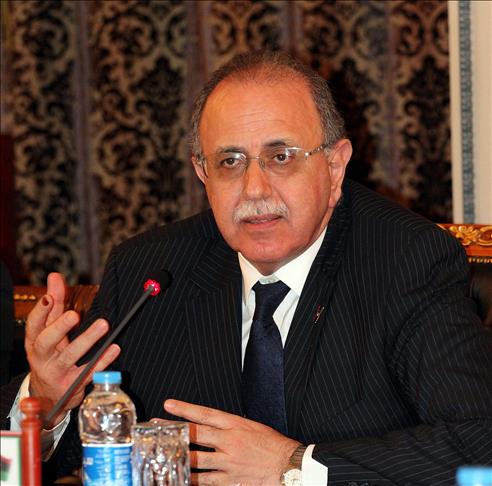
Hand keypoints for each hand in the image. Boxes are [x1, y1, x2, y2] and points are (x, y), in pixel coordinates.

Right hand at [25, 272, 119, 426]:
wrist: (47, 395)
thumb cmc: (51, 353)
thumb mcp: (49, 330)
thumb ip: (54, 304)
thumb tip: (54, 276)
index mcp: (34, 341)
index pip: (34, 324)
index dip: (41, 311)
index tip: (50, 297)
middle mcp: (42, 357)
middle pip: (47, 342)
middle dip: (60, 327)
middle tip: (74, 314)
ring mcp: (56, 373)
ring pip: (69, 357)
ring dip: (87, 340)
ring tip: (103, 325)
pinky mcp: (72, 385)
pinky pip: (88, 372)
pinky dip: (102, 360)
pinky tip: (114, 348)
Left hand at [164, 399, 299, 485]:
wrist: (287, 465)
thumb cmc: (270, 443)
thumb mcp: (249, 426)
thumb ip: (228, 427)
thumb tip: (208, 426)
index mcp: (234, 424)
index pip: (204, 414)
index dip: (185, 409)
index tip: (168, 405)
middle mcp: (229, 442)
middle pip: (195, 435)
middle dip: (174, 431)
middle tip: (157, 428)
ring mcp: (228, 462)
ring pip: (196, 460)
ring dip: (178, 457)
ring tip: (161, 455)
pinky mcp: (230, 480)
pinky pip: (206, 481)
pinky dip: (192, 480)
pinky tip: (180, 479)